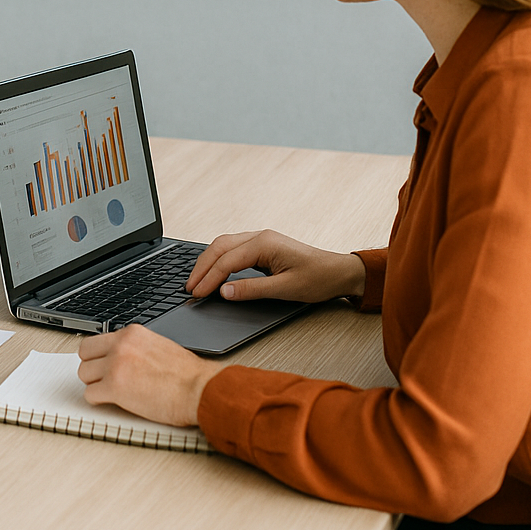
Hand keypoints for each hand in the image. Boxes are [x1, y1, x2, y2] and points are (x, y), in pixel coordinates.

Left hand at [78, 324, 221, 426]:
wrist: (200, 389)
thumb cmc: (187, 375)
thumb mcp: (158, 346)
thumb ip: (136, 348)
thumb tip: (121, 356)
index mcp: (131, 333)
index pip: (96, 341)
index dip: (99, 357)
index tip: (103, 365)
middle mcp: (120, 345)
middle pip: (84, 355)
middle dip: (92, 369)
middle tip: (103, 379)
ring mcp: (115, 365)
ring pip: (84, 374)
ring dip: (95, 385)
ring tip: (112, 392)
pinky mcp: (114, 387)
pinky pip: (90, 394)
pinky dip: (98, 400)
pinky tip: (113, 402)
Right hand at [185, 229, 365, 302]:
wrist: (340, 272)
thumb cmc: (319, 278)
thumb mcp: (285, 289)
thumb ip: (252, 290)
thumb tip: (223, 292)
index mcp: (264, 244)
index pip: (226, 261)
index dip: (209, 278)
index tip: (197, 293)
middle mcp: (259, 236)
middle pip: (219, 247)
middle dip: (201, 268)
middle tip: (189, 287)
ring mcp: (260, 238)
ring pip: (223, 245)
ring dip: (207, 261)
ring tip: (196, 280)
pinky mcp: (262, 245)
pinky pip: (232, 247)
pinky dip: (218, 259)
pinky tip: (213, 269)